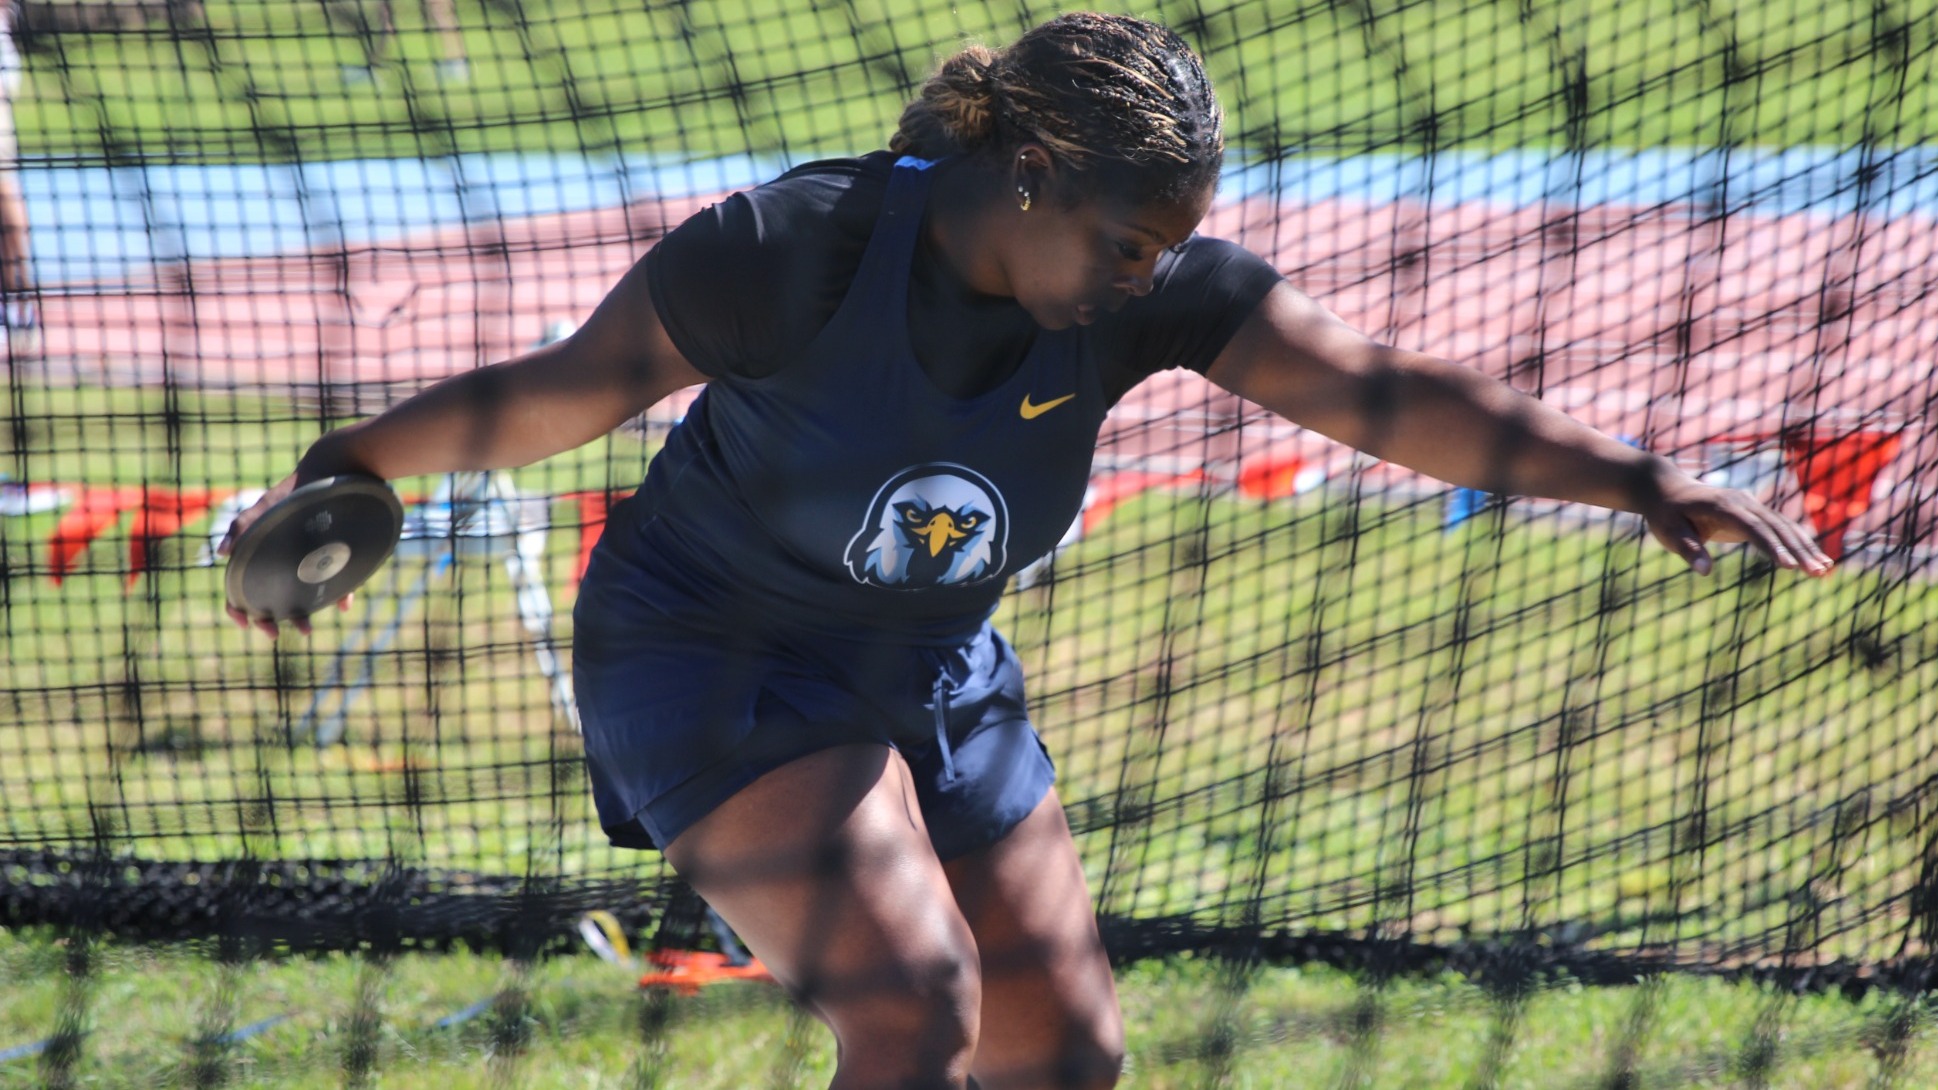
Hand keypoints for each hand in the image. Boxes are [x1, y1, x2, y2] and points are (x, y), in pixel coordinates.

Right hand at [215, 471, 354, 637]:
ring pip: (301, 596)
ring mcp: (311, 560)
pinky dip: (340, 596)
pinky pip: (338, 584)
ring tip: (307, 628)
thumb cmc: (297, 489)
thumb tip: (224, 553)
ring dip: (301, 615)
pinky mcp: (338, 557)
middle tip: (275, 632)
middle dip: (268, 619)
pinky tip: (344, 605)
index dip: (237, 607)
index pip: (240, 587)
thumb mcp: (269, 506)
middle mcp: (284, 559)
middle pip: (269, 597)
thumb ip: (244, 526)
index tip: (244, 621)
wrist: (338, 470)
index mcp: (262, 551)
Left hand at [1642, 476, 1833, 576]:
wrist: (1668, 489)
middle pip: (1776, 526)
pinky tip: (1815, 560)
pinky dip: (1799, 542)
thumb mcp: (1668, 532)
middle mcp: (1742, 501)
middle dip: (1798, 550)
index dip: (1771, 546)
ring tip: (1824, 571)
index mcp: (1721, 505)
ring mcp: (1751, 504)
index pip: (1752, 527)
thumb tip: (1704, 572)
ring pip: (1784, 525)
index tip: (1789, 566)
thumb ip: (1688, 549)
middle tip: (1818, 573)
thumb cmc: (1666, 514)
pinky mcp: (1755, 512)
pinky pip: (1781, 527)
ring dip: (1805, 547)